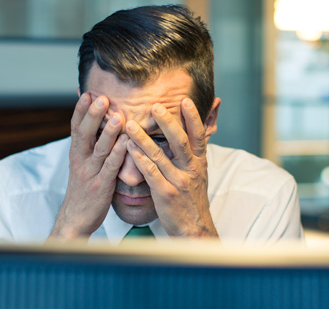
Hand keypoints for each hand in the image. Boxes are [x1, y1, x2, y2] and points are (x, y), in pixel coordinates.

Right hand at [50, 93, 126, 239]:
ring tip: (117, 114)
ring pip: (99, 149)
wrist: (75, 219)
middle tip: (101, 97)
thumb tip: (93, 125)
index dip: (80, 110)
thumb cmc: (83, 190)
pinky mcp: (101, 186)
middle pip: (84, 133)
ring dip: (108, 131)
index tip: (86, 92)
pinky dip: (118, 153)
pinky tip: (126, 142)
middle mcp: (80, 160)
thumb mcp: (82, 165)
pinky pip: (111, 167)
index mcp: (76, 154)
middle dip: (92, 115)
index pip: (75, 127)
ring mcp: (90, 173)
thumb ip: (88, 145)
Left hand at [125, 98, 217, 237]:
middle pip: (180, 141)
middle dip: (167, 122)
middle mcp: (191, 169)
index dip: (193, 117)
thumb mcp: (199, 174)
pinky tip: (129, 149)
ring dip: (143, 138)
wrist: (194, 228)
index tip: (185, 100)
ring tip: (129, 124)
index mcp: (199, 162)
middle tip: (155, 106)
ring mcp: (178, 181)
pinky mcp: (165, 193)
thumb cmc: (192, 199)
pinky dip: (140, 160)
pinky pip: (151, 173)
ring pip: (160, 155)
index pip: (199, 135)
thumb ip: (194, 153)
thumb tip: (195, 131)